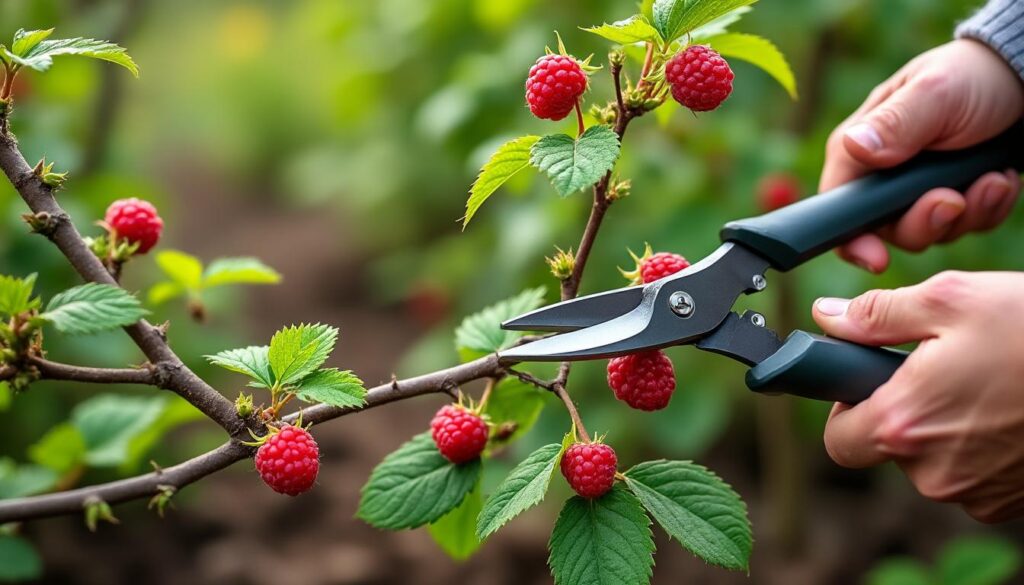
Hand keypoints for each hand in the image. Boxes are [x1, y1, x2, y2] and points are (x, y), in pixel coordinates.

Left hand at [812, 271, 1023, 521]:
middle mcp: (934, 473)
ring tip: (984, 384)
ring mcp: (975, 494)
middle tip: (937, 371)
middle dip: (902, 412)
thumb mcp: (950, 299)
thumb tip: (827, 319)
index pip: (838, 440)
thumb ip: (876, 315)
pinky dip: (979, 447)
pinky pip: (972, 476)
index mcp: (903, 424)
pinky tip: (1007, 409)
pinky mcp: (1009, 502)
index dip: (845, 408)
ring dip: (945, 428)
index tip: (870, 380)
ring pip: (932, 463)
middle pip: (888, 449)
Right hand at [822, 39, 1023, 272]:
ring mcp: (918, 192)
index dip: (852, 239)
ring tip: (993, 179)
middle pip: (888, 231)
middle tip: (955, 199)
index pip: (838, 209)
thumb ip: (895, 123)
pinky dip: (987, 209)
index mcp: (859, 152)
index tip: (878, 259)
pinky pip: (965, 226)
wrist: (1023, 76)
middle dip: (926, 222)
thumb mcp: (935, 93)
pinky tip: (1000, 179)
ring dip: (967, 214)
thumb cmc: (971, 75)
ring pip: (930, 233)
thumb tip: (854, 148)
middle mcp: (882, 178)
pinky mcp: (953, 198)